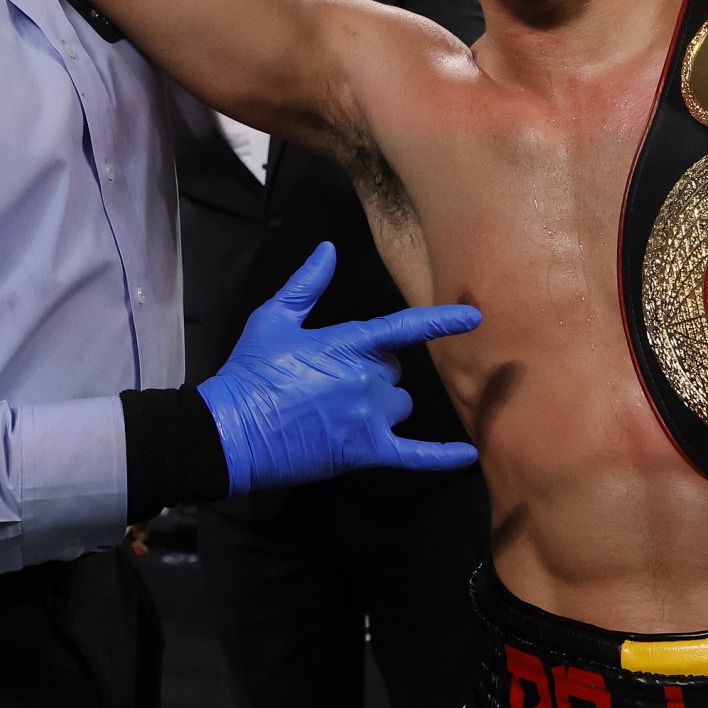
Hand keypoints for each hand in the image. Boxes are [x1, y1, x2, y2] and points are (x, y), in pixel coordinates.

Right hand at [198, 243, 481, 495]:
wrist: (232, 432)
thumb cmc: (250, 373)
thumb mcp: (273, 320)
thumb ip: (307, 285)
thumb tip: (327, 250)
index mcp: (349, 344)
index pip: (405, 327)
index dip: (441, 321)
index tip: (475, 316)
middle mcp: (368, 379)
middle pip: (395, 371)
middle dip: (373, 372)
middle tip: (331, 381)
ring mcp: (369, 418)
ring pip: (400, 404)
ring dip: (383, 404)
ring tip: (341, 411)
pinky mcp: (366, 452)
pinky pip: (415, 455)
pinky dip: (442, 456)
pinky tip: (469, 456)